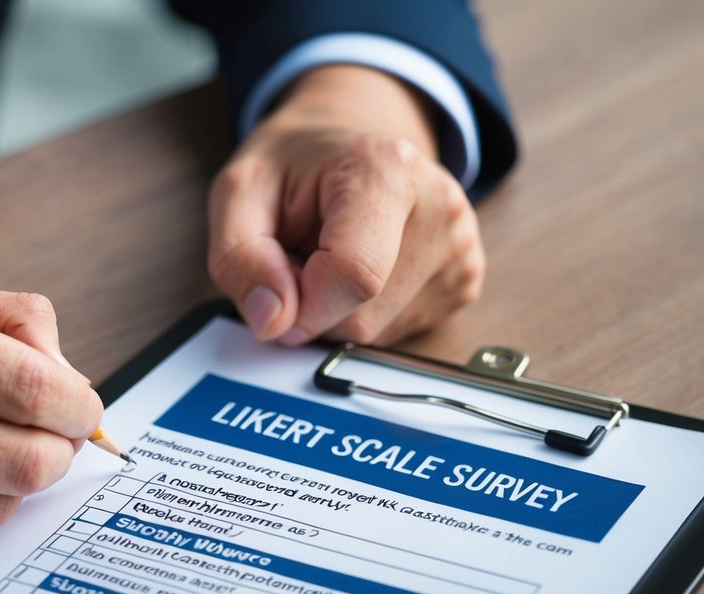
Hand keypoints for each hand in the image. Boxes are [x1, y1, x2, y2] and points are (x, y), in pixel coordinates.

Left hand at [208, 65, 484, 345]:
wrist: (341, 148)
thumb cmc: (292, 168)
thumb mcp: (238, 194)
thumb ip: (240, 259)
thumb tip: (272, 322)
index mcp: (387, 170)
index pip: (354, 276)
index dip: (300, 305)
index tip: (276, 283)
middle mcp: (440, 207)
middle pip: (363, 318)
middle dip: (313, 307)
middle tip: (301, 256)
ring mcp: (461, 248)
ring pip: (378, 335)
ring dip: (336, 313)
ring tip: (329, 258)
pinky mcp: (465, 281)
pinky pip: (397, 335)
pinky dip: (363, 316)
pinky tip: (360, 271)